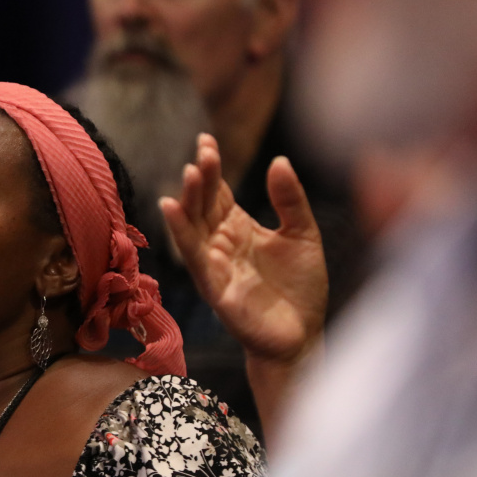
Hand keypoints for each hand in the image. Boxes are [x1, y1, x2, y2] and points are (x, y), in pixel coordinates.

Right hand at [159, 133, 327, 365]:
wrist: (303, 336)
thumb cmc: (301, 288)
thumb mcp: (303, 234)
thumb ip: (290, 200)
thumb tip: (279, 160)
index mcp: (239, 227)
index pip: (218, 191)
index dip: (211, 167)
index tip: (206, 140)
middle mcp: (220, 242)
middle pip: (203, 203)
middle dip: (201, 178)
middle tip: (204, 153)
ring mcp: (214, 264)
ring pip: (193, 226)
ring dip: (188, 200)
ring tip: (188, 173)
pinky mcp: (214, 286)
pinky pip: (193, 256)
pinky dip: (181, 232)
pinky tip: (173, 209)